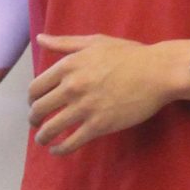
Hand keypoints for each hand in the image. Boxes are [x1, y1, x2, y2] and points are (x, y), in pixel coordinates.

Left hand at [27, 35, 181, 152]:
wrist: (157, 72)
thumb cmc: (128, 54)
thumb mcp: (95, 42)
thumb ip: (65, 43)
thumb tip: (40, 39)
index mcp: (68, 65)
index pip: (36, 88)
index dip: (32, 99)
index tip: (35, 104)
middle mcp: (72, 87)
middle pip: (39, 109)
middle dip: (34, 119)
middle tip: (36, 123)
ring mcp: (84, 107)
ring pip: (51, 128)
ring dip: (42, 137)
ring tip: (43, 140)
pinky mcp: (99, 125)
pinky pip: (71, 142)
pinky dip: (60, 149)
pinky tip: (57, 150)